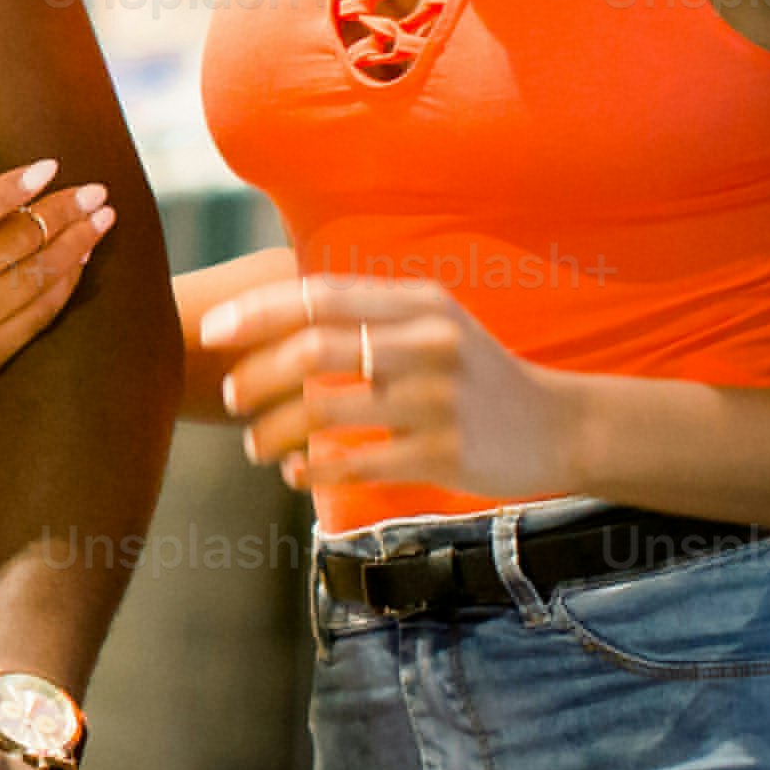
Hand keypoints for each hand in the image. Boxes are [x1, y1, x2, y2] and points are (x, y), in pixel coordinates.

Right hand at [0, 157, 112, 389]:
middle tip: (93, 193)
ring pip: (28, 281)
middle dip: (57, 214)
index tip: (50, 168)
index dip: (6, 192)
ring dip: (73, 246)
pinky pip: (35, 317)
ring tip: (99, 220)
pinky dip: (65, 284)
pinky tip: (82, 257)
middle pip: (4, 248)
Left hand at [193, 270, 572, 505]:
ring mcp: (438, 398)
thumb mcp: (432, 324)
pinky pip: (356, 462)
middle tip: (230, 398)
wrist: (559, 427)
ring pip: (325, 410)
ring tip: (256, 446)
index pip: (319, 296)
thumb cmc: (472, 376)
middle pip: (315, 350)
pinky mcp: (445, 451)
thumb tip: (271, 312)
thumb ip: (366, 315)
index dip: (256, 312)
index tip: (210, 331)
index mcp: (418, 302)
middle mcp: (429, 342)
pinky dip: (313, 470)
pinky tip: (295, 473)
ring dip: (274, 431)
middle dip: (257, 375)